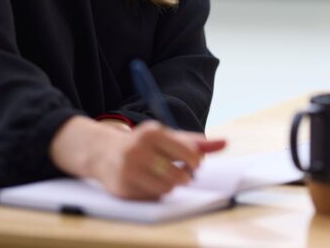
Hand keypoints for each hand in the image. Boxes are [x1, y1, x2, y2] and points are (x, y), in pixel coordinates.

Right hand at [50, 116, 226, 198]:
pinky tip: (150, 182)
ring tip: (167, 177)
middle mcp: (138, 149)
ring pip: (166, 188)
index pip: (189, 154)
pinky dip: (156, 192)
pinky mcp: (122, 187)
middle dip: (185, 177)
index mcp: (153, 132)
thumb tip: (225, 143)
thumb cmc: (144, 144)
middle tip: (183, 173)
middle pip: (178, 175)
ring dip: (171, 186)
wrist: (104, 153)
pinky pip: (151, 197)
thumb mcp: (168, 137)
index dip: (196, 162)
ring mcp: (129, 169)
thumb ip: (196, 141)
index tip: (194, 163)